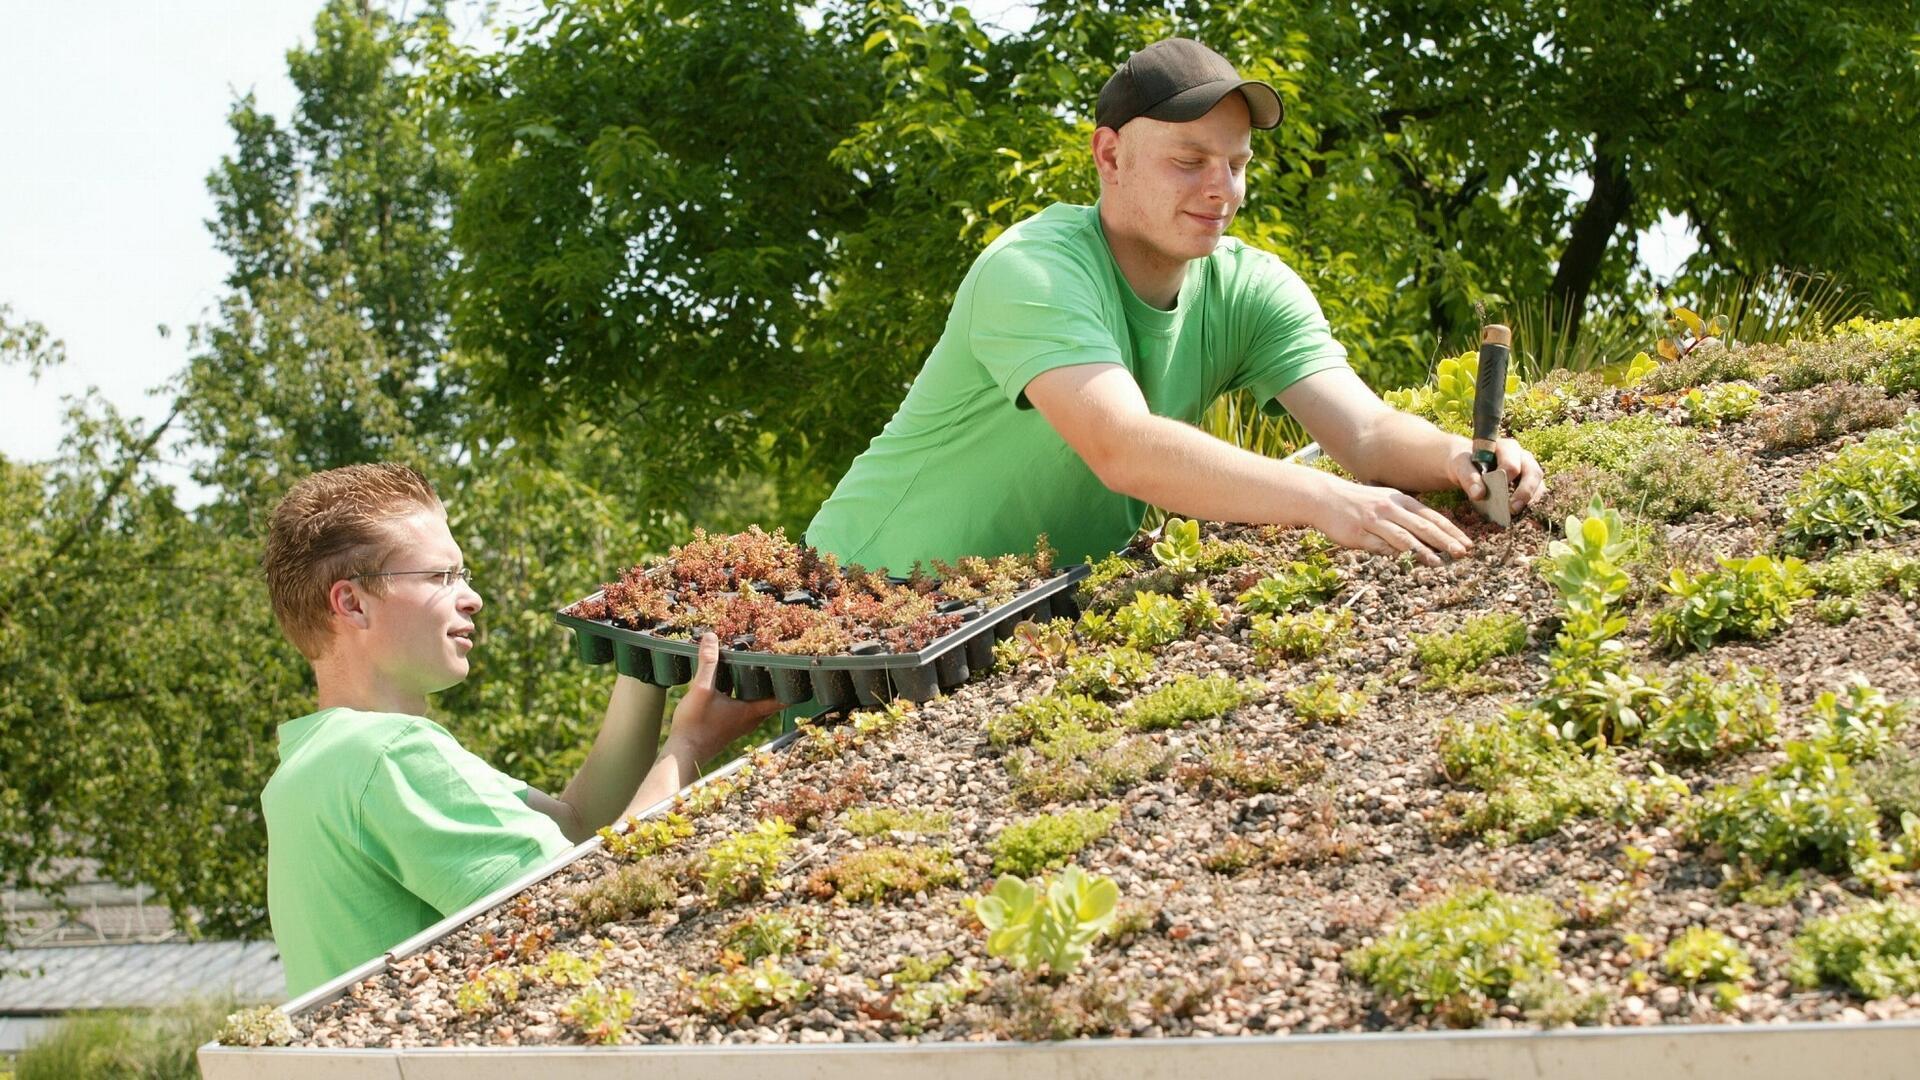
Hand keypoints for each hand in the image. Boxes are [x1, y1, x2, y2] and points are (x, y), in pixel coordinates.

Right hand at [668, 633, 785, 760]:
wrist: (682, 753)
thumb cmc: (695, 726)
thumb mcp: (701, 689)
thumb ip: (708, 663)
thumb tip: (711, 637)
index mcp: (750, 711)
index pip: (781, 699)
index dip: (791, 685)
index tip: (798, 671)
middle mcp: (749, 720)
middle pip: (770, 700)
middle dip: (773, 683)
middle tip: (774, 665)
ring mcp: (739, 726)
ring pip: (756, 704)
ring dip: (756, 689)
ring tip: (753, 670)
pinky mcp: (728, 728)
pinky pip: (743, 708)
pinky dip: (743, 696)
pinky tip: (730, 686)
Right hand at [1314, 475, 1472, 565]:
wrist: (1324, 497)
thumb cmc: (1358, 501)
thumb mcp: (1386, 502)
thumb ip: (1406, 517)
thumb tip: (1427, 536)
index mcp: (1400, 500)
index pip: (1432, 516)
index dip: (1451, 530)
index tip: (1467, 543)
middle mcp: (1390, 508)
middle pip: (1422, 526)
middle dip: (1445, 540)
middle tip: (1462, 553)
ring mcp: (1373, 520)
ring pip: (1403, 536)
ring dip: (1423, 550)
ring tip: (1439, 562)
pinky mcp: (1358, 533)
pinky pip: (1378, 545)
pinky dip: (1393, 553)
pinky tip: (1406, 561)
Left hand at [1447, 437, 1544, 513]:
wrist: (1466, 466)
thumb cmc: (1465, 462)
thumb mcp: (1460, 465)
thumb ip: (1468, 476)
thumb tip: (1480, 494)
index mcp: (1507, 448)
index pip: (1512, 465)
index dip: (1507, 480)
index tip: (1499, 494)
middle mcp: (1522, 458)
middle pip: (1534, 474)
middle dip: (1525, 493)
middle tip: (1513, 510)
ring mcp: (1528, 471)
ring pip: (1539, 485)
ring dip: (1531, 501)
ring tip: (1517, 515)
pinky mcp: (1529, 485)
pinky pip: (1537, 495)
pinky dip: (1530, 506)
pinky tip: (1521, 517)